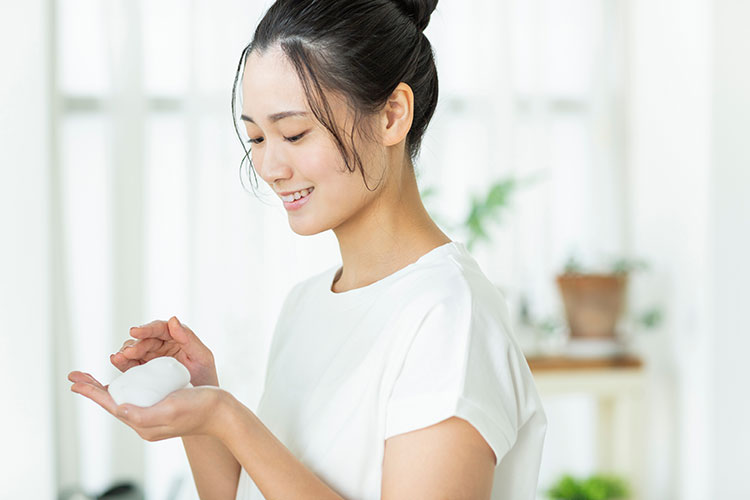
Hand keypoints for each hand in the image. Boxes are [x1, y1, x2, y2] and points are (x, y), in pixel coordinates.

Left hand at [68, 370, 227, 440]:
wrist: (221, 412)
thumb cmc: (198, 410)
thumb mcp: (170, 411)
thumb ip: (143, 415)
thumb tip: (118, 409)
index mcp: (143, 423)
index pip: (111, 405)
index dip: (92, 392)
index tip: (75, 381)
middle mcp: (145, 420)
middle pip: (113, 401)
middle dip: (93, 388)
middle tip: (76, 376)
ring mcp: (153, 413)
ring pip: (123, 398)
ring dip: (106, 387)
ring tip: (93, 379)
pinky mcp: (162, 405)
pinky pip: (137, 395)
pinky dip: (126, 385)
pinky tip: (125, 379)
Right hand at [111, 316, 217, 386]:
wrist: (203, 405)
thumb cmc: (206, 378)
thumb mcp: (202, 357)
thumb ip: (189, 338)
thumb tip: (172, 319)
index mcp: (177, 337)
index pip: (160, 329)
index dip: (147, 328)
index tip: (135, 331)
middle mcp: (162, 345)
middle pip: (144, 340)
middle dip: (135, 345)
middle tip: (128, 352)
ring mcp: (151, 358)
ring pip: (134, 350)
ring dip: (125, 353)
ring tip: (119, 358)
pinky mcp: (143, 371)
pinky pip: (130, 365)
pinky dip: (122, 362)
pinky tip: (116, 361)